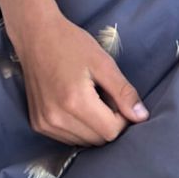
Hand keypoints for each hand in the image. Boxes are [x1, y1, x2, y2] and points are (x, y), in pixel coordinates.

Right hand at [13, 13, 148, 145]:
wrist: (36, 36)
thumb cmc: (72, 44)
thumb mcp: (103, 63)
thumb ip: (123, 92)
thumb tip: (142, 117)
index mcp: (75, 102)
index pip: (111, 132)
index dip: (122, 118)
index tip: (120, 99)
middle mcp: (57, 119)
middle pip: (97, 140)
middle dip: (109, 123)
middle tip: (106, 96)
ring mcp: (44, 124)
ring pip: (83, 142)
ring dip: (94, 127)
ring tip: (91, 98)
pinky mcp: (38, 124)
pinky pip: (67, 137)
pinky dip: (79, 127)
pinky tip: (77, 105)